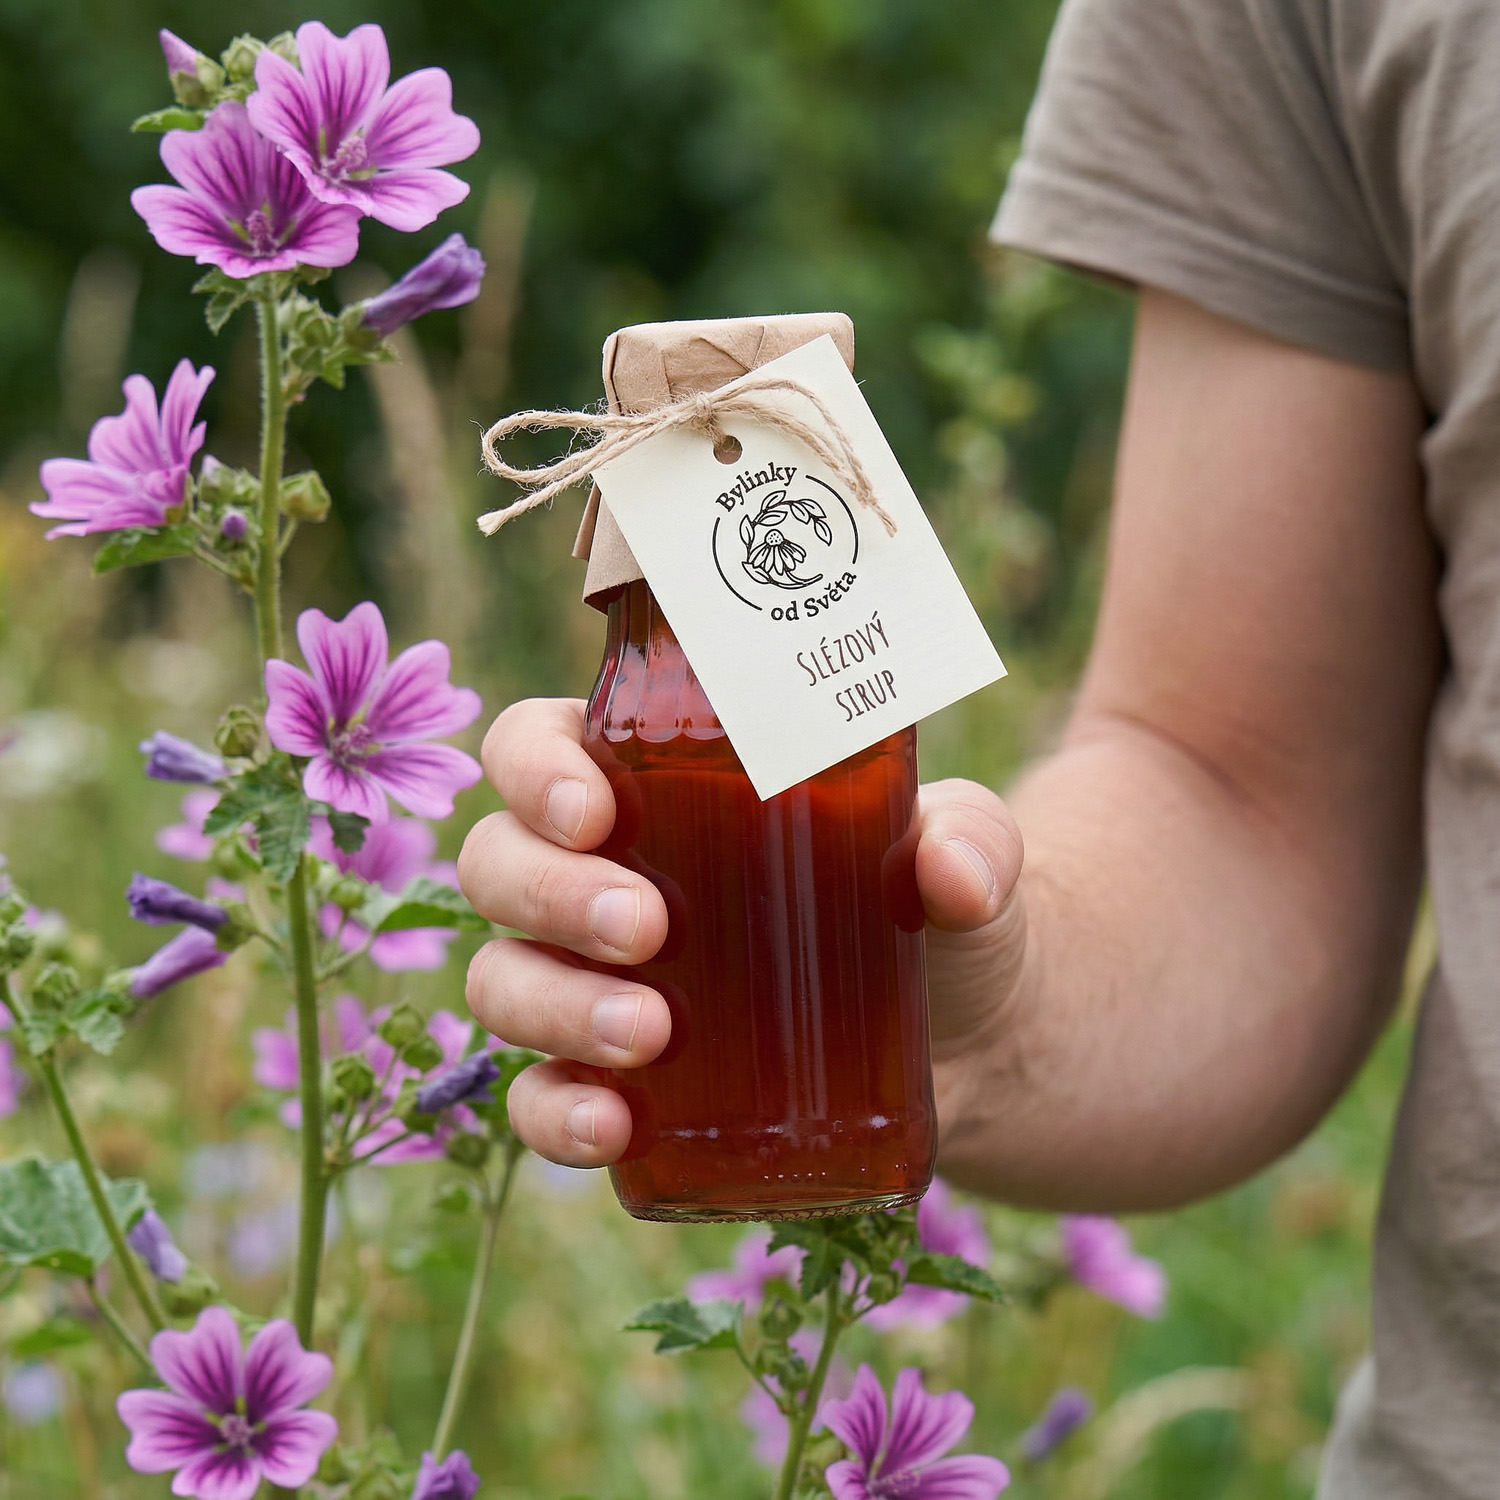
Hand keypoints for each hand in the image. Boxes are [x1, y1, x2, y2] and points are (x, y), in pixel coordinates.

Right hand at [458, 698, 1026, 1166]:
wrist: (971, 1040)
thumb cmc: (938, 909)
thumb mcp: (965, 853)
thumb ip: (972, 840)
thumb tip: (954, 873)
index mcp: (650, 785)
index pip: (535, 747)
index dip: (533, 769)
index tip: (594, 810)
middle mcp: (599, 876)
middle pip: (500, 863)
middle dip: (551, 895)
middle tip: (647, 928)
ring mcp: (595, 983)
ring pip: (502, 978)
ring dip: (552, 1005)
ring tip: (649, 1035)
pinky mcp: (617, 1083)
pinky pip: (539, 1097)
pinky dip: (555, 1114)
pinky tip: (612, 1128)